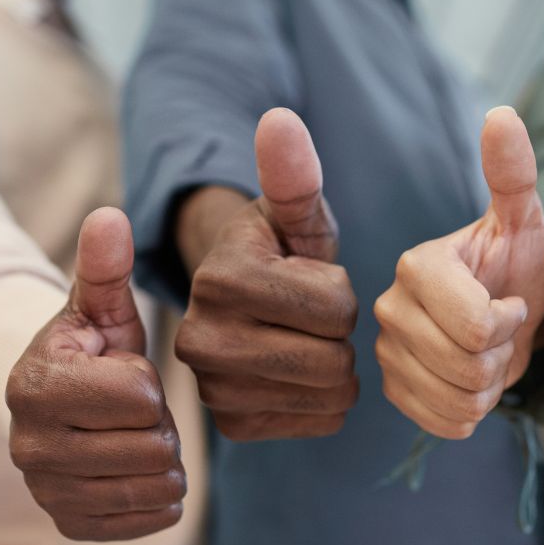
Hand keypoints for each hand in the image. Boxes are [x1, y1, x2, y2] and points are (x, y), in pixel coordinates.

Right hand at [7, 208, 185, 540]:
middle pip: (150, 445)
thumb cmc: (93, 351)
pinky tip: (146, 469)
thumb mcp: (101, 307)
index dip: (150, 382)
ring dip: (166, 460)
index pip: (139, 394)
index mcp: (36, 384)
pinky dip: (162, 497)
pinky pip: (148, 521)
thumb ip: (106, 267)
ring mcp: (46, 492)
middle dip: (162, 424)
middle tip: (142, 412)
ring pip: (154, 485)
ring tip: (143, 436)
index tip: (130, 374)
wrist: (63, 406)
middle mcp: (28, 445)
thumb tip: (109, 215)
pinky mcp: (70, 524)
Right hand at [174, 109, 358, 440]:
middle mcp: (202, 340)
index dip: (342, 293)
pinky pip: (322, 422)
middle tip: (311, 318)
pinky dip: (326, 400)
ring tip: (306, 341)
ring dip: (338, 367)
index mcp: (220, 279)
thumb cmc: (278, 254)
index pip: (337, 308)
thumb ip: (293, 176)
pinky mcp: (231, 425)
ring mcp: (212, 390)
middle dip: (340, 335)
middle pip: (333, 358)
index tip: (310, 281)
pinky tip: (299, 373)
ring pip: (332, 393)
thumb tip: (280, 119)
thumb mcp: (292, 215)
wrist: (241, 304)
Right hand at [374, 106, 543, 438]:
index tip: (509, 300)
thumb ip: (512, 174)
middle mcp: (389, 307)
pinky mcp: (393, 390)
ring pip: (459, 401)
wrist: (505, 310)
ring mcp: (386, 353)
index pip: (476, 326)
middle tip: (500, 330)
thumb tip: (501, 116)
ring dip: (490, 384)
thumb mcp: (524, 221)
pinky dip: (472, 410)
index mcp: (418, 265)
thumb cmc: (517, 264)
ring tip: (487, 351)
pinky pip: (446, 425)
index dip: (509, 322)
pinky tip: (470, 378)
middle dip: (502, 355)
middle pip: (469, 367)